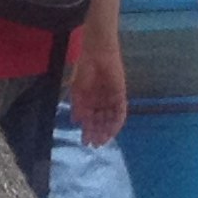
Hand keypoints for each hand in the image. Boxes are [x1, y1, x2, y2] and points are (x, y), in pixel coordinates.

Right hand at [65, 30, 127, 147]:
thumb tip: (76, 121)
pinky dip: (116, 122)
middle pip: (100, 121)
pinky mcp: (120, 95)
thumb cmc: (84, 67)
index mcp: (90, 98)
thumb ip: (78, 106)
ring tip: (102, 140)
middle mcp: (101, 100)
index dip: (88, 130)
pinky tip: (111, 131)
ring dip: (106, 130)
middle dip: (97, 133)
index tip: (85, 142)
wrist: (97, 53)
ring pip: (110, 119)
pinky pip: (120, 112)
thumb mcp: (77, 89)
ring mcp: (111, 98)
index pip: (90, 119)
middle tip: (94, 145)